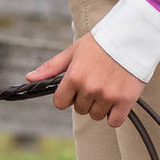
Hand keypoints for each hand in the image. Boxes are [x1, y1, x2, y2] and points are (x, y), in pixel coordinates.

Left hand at [26, 34, 145, 126]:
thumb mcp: (72, 51)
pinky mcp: (124, 101)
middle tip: (93, 81)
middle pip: (79, 109)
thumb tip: (29, 78)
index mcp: (74, 76)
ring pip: (96, 116)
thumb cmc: (99, 43)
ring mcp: (107, 96)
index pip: (60, 103)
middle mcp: (89, 88)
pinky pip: (114, 122)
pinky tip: (115, 98)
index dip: (65, 96)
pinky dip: (114, 114)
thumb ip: (51, 67)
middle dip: (84, 98)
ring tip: (105, 86)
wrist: (130, 37)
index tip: (73, 88)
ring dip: (99, 106)